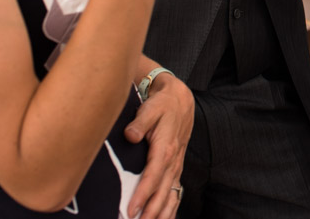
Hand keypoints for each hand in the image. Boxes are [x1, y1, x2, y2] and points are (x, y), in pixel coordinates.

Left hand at [125, 73, 193, 217]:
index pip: (153, 176)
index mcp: (166, 148)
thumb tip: (130, 136)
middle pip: (162, 192)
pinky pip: (175, 193)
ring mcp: (176, 166)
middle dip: (150, 212)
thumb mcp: (150, 108)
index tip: (130, 210)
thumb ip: (139, 123)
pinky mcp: (176, 169)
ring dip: (161, 214)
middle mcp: (173, 161)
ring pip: (170, 196)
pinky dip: (170, 209)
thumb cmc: (162, 105)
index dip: (142, 195)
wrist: (179, 101)